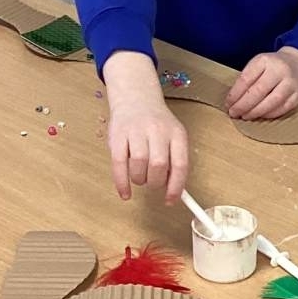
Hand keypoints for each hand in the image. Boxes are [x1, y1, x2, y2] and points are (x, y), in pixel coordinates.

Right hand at [101, 51, 189, 202]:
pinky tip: (125, 192)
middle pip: (158, 165)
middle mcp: (157, 130)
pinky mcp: (117, 135)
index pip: (180, 164)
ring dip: (139, 180)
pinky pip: (118, 163)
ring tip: (140, 177)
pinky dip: (121, 183)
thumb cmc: (156, 124)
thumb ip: (175, 161)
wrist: (136, 98)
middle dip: (155, 182)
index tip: (171, 200)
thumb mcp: (173, 136)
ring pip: (138, 164)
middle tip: (153, 184)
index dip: (176, 186)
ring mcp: (136, 131)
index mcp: (176, 133)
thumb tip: (174, 191)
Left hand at [227, 47, 297, 121]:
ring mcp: (292, 82)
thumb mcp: (258, 64)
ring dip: (256, 112)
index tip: (228, 104)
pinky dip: (269, 114)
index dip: (235, 94)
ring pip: (272, 102)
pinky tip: (260, 116)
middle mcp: (280, 70)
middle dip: (243, 105)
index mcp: (265, 60)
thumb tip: (233, 101)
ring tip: (246, 116)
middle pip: (259, 91)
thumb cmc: (272, 66)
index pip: (246, 79)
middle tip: (234, 113)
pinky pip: (283, 108)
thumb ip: (247, 79)